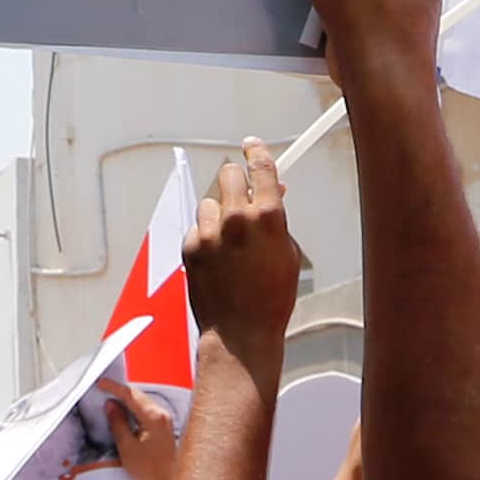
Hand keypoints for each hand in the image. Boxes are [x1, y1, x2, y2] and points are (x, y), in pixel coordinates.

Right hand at [108, 380, 181, 479]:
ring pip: (143, 404)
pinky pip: (147, 414)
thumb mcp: (127, 447)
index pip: (131, 394)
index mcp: (154, 417)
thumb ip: (117, 423)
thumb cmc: (152, 472)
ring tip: (111, 404)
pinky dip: (134, 412)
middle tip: (103, 391)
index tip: (101, 383)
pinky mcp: (164, 431)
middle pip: (139, 397)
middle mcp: (162, 416)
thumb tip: (111, 406)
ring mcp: (165, 423)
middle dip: (120, 393)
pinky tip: (125, 417)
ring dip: (127, 403)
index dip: (114, 387)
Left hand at [187, 139, 303, 355]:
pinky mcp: (190, 248)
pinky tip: (216, 260)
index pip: (261, 167)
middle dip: (235, 182)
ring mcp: (210, 233)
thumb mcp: (288, 253)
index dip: (256, 151)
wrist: (241, 333)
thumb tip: (271, 194)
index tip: (250, 145)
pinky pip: (197, 228)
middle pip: (228, 175)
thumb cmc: (272, 297)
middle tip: (240, 197)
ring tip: (229, 243)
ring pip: (210, 203)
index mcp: (268, 218)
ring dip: (218, 214)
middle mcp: (236, 219)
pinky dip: (205, 237)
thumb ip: (277, 220)